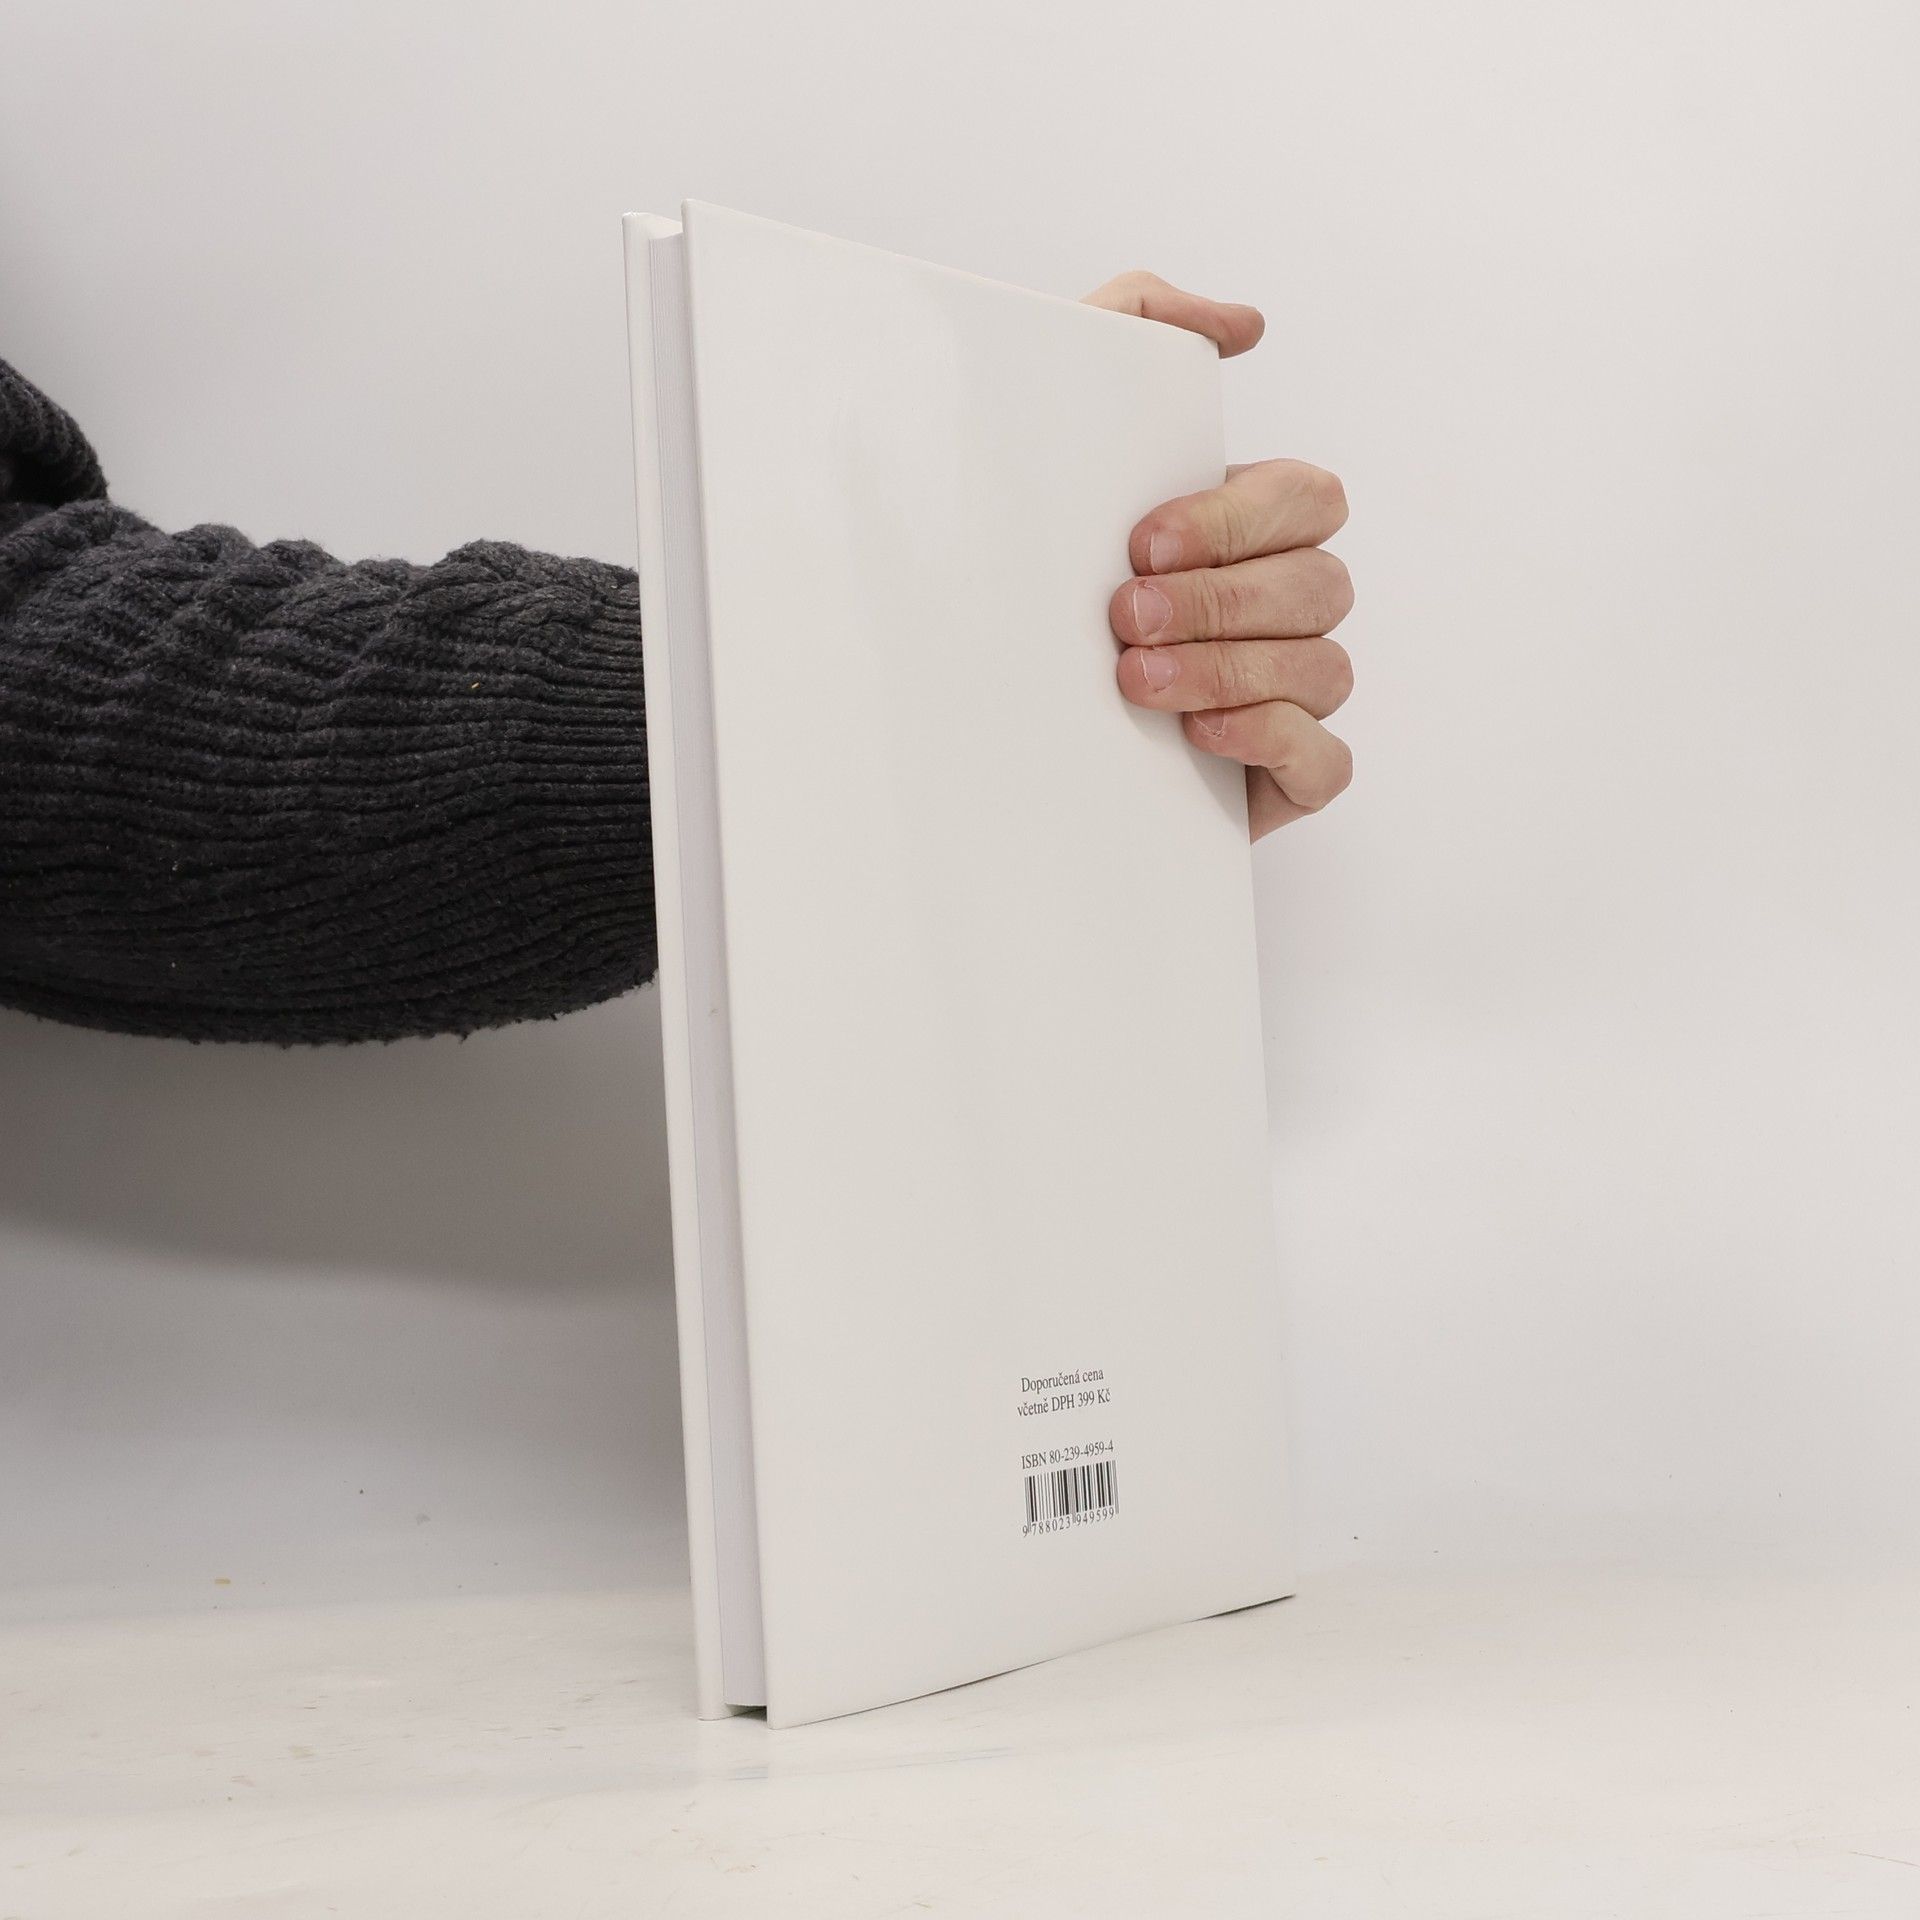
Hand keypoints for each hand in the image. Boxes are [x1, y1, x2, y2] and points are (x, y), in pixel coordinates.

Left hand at [1083, 272, 1353, 838]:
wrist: (979, 718)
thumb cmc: (1032, 569)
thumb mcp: (1058, 421)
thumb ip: (1140, 326)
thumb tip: (1244, 325)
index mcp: (1251, 528)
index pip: (1308, 499)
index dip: (1238, 522)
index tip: (1141, 544)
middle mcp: (1284, 606)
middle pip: (1321, 586)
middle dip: (1221, 604)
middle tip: (1124, 620)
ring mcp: (1292, 692)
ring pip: (1324, 669)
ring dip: (1230, 671)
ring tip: (1135, 682)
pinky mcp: (1282, 777)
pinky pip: (1326, 761)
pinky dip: (1273, 741)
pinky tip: (1200, 736)